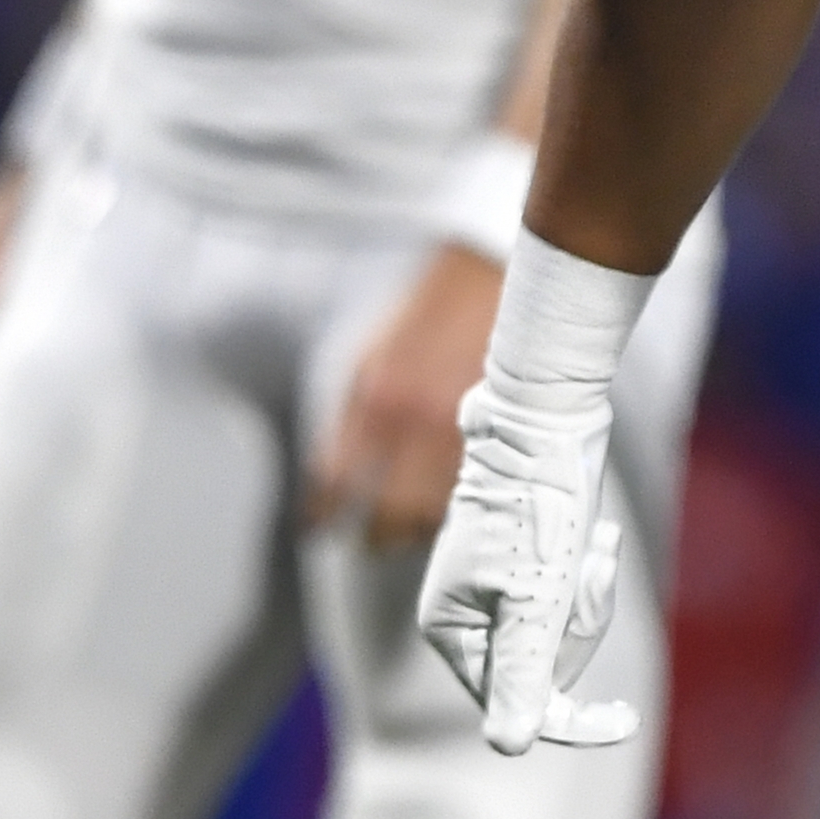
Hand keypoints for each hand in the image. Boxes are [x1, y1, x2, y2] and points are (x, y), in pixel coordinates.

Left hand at [312, 243, 502, 548]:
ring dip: (418, 528)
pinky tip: (449, 506)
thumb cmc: (426, 314)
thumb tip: (331, 475)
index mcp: (375, 402)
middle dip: (375, 536)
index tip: (319, 529)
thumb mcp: (369, 359)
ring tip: (409, 531)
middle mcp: (416, 424)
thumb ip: (349, 419)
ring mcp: (463, 430)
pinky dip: (458, 505)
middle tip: (369, 542)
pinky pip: (474, 490)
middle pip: (389, 514)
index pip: (337, 484)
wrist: (491, 276)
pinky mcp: (500, 431)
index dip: (325, 515)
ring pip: (437, 511)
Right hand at [416, 376, 636, 753]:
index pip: (511, 701)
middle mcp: (467, 614)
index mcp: (451, 628)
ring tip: (594, 547)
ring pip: (562, 629)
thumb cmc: (537, 509)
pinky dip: (592, 570)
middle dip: (579, 624)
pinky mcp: (529, 562)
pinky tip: (601, 538)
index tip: (625, 722)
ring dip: (590, 592)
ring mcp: (498, 587)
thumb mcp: (535, 599)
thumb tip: (510, 748)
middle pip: (543, 665)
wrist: (546, 420)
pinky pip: (571, 594)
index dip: (571, 719)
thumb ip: (522, 673)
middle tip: (587, 570)